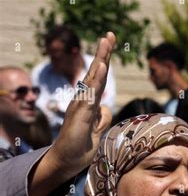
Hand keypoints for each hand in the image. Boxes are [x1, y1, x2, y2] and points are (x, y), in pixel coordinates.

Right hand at [29, 32, 115, 195]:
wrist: (68, 160)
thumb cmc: (81, 145)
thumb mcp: (97, 129)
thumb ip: (101, 117)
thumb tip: (105, 108)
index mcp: (89, 102)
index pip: (100, 78)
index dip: (106, 62)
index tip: (111, 44)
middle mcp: (83, 100)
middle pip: (96, 73)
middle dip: (103, 54)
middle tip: (109, 35)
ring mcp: (81, 106)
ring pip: (92, 80)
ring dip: (100, 62)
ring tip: (105, 45)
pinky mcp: (80, 115)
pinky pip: (89, 95)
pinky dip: (95, 82)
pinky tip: (101, 70)